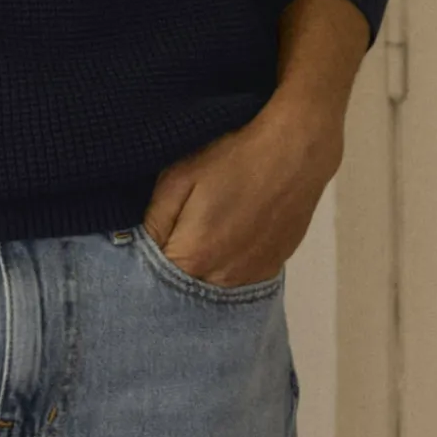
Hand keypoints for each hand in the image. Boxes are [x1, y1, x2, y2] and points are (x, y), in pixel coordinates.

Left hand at [141, 103, 343, 288]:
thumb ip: (155, 220)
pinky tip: (232, 233)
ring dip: (204, 266)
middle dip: (175, 264)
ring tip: (207, 229)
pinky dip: (229, 262)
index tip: (149, 238)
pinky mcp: (273, 268)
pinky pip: (240, 276)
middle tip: (178, 229)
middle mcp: (223, 281)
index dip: (148, 258)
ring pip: (213, 283)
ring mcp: (252, 277)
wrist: (296, 150)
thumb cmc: (232, 157)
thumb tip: (140, 246)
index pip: (155, 278)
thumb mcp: (178, 176)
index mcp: (193, 259)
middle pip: (185, 286)